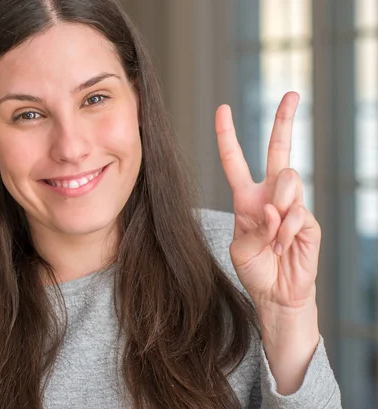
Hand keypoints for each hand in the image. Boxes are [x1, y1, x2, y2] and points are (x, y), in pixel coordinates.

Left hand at [215, 92, 319, 393]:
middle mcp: (270, 196)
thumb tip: (275, 208)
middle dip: (284, 121)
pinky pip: (297, 212)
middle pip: (279, 150)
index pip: (236, 161)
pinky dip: (286, 229)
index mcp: (247, 199)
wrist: (276, 295)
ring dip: (278, 205)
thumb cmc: (255, 270)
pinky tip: (283, 245)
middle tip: (292, 94)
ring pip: (289, 180)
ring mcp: (293, 206)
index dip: (228, 136)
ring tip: (273, 236)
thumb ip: (254, 226)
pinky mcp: (309, 221)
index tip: (223, 109)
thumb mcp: (242, 247)